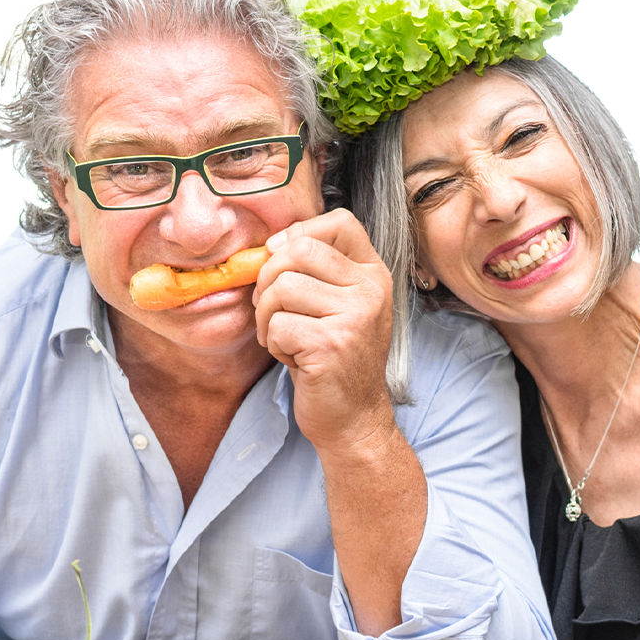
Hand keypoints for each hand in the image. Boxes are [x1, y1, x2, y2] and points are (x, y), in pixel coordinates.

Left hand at [253, 208, 394, 453]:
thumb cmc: (336, 359)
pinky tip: (293, 359)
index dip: (299, 233)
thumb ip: (316, 271)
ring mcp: (355, 317)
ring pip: (281, 288)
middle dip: (268, 279)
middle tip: (270, 310)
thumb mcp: (338, 306)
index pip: (339, 221)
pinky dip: (273, 345)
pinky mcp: (332, 344)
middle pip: (298, 251)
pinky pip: (277, 326)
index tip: (281, 258)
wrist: (353, 418)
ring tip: (284, 338)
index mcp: (373, 274)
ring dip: (267, 317)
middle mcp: (371, 290)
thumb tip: (269, 245)